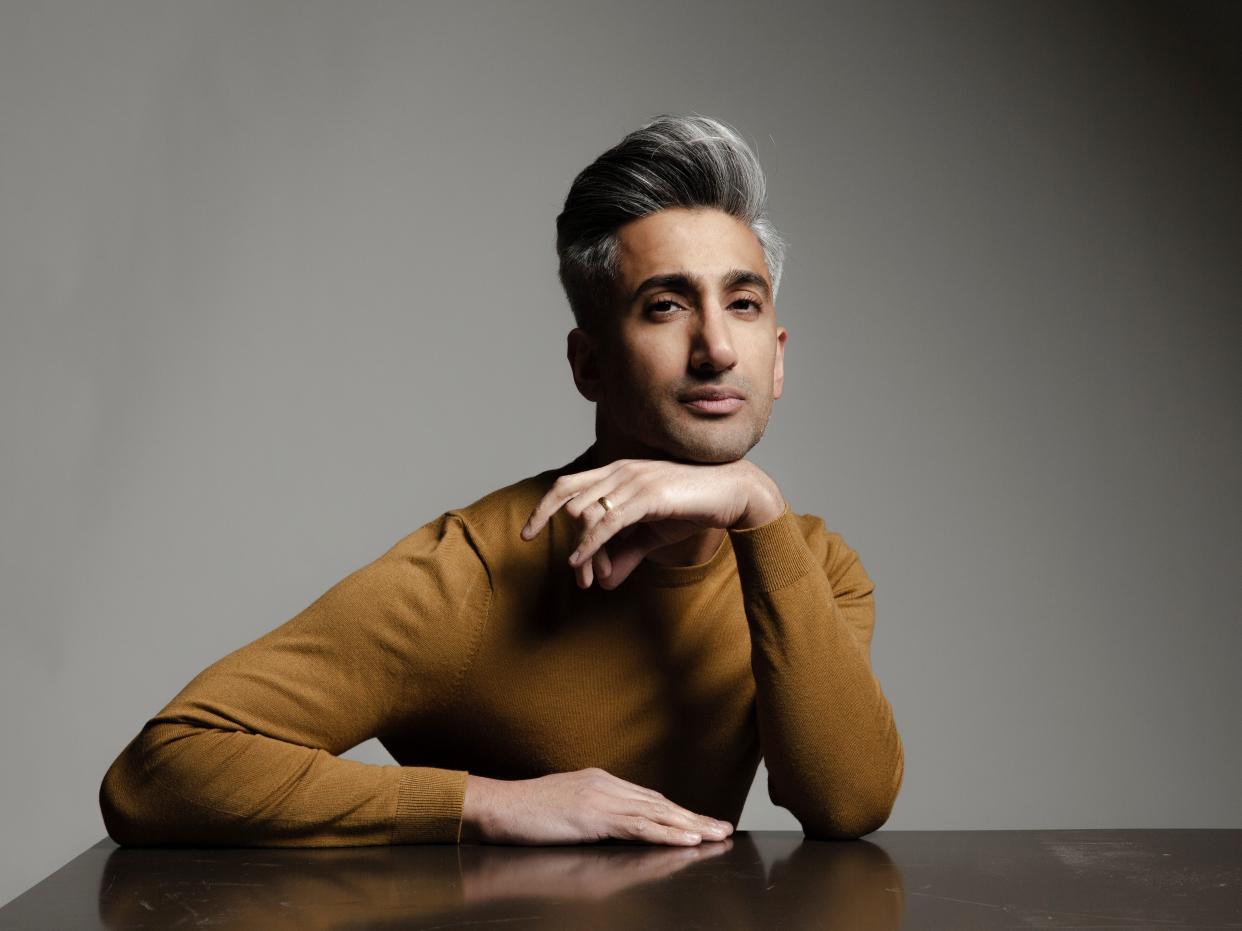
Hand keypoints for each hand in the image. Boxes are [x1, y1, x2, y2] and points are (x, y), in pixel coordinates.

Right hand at [462, 768, 733, 845]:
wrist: (497, 805)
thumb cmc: (523, 811)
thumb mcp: (565, 807)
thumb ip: (591, 811)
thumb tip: (611, 825)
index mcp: (600, 781)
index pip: (649, 799)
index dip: (677, 812)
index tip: (700, 821)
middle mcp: (606, 785)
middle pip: (660, 804)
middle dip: (694, 817)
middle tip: (724, 828)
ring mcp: (602, 799)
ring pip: (657, 814)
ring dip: (691, 826)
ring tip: (717, 835)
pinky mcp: (595, 816)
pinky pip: (639, 827)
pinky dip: (667, 833)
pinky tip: (688, 840)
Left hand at [521, 457, 784, 588]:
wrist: (732, 494)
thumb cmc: (692, 508)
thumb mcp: (651, 535)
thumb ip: (624, 554)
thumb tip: (602, 583)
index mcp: (616, 471)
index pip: (567, 485)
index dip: (544, 509)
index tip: (527, 532)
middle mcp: (619, 471)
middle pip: (567, 496)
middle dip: (551, 524)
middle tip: (546, 552)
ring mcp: (632, 481)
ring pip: (586, 514)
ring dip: (583, 549)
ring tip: (586, 574)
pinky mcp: (646, 497)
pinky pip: (606, 522)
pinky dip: (589, 543)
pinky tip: (579, 561)